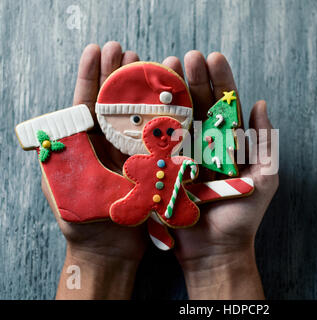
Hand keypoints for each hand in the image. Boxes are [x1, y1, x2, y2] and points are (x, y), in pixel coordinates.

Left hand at [42, 42, 147, 298]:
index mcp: (82, 144)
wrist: (109, 250)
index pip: (85, 102)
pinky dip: (165, 117)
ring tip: (153, 65)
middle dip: (118, 75)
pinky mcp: (150, 165)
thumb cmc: (82, 220)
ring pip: (138, 115)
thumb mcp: (66, 183)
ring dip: (144, 90)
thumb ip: (64, 151)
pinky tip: (172, 98)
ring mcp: (129, 153)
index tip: (98, 50)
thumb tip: (65, 117)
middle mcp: (107, 145)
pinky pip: (157, 137)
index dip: (91, 75)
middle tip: (129, 51)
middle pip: (113, 102)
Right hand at [163, 51, 278, 298]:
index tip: (214, 58)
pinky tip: (147, 99)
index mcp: (229, 144)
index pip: (225, 105)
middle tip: (187, 57)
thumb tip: (261, 103)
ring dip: (172, 93)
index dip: (220, 81)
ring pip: (178, 119)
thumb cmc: (244, 216)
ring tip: (165, 68)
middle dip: (194, 80)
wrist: (216, 250)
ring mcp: (183, 156)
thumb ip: (265, 142)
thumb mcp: (265, 177)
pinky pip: (159, 143)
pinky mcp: (165, 170)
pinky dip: (154, 121)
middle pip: (199, 107)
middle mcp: (205, 145)